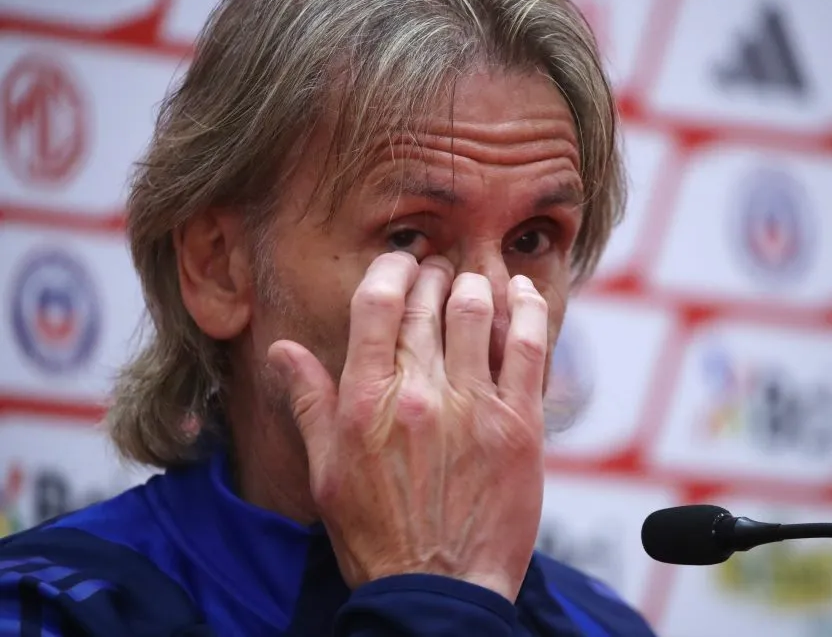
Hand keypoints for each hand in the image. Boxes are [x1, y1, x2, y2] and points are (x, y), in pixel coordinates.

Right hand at [267, 252, 547, 601]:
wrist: (438, 590)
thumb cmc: (377, 534)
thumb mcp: (327, 470)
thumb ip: (308, 402)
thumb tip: (283, 350)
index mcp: (366, 401)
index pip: (377, 304)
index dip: (392, 270)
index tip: (402, 262)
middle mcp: (419, 394)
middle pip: (428, 303)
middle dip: (433, 274)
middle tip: (438, 270)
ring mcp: (473, 406)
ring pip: (477, 311)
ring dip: (474, 283)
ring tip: (472, 278)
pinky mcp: (518, 423)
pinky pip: (527, 345)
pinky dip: (526, 307)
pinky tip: (520, 290)